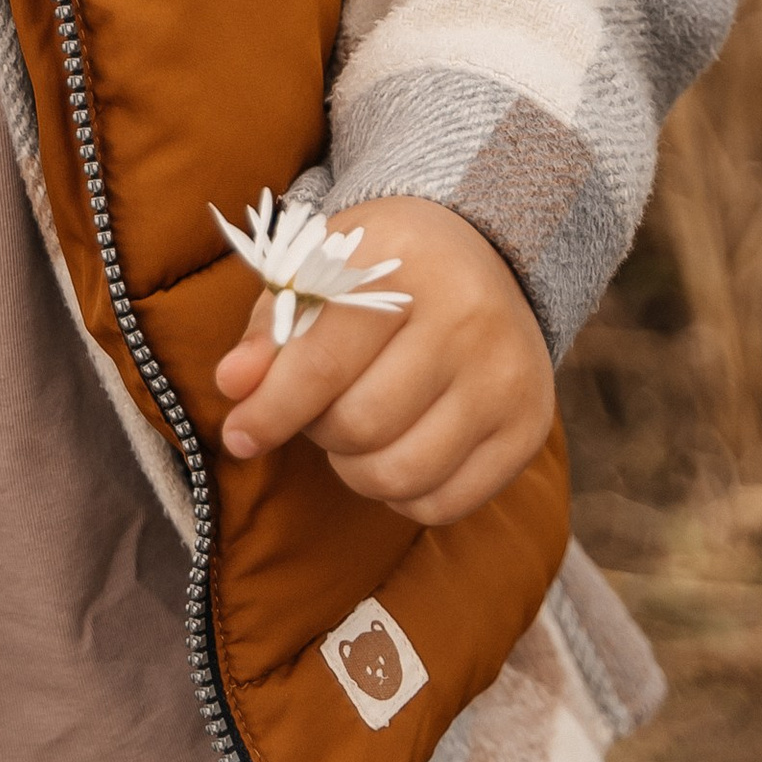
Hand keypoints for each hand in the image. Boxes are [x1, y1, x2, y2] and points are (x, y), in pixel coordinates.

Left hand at [215, 198, 554, 526]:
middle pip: (360, 427)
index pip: (323, 362)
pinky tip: (397, 448)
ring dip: (354, 468)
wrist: (481, 257)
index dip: (270, 409)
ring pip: (399, 475)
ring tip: (355, 429)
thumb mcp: (317, 271)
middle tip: (320, 406)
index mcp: (404, 262)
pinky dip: (401, 494)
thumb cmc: (380, 270)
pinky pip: (442, 504)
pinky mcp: (528, 428)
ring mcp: (507, 376)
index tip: (239, 434)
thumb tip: (233, 387)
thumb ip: (270, 327)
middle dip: (319, 430)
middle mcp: (469, 318)